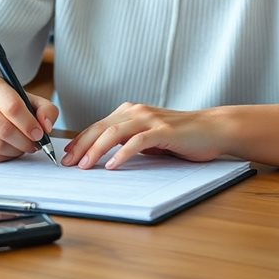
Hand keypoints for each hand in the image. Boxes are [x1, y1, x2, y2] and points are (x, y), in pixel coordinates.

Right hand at [0, 77, 58, 162]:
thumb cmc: (8, 105)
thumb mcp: (29, 100)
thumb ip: (46, 109)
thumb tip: (47, 127)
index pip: (13, 107)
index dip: (29, 124)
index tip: (40, 134)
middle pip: (4, 129)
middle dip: (25, 141)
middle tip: (35, 145)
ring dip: (16, 150)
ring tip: (23, 146)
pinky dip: (5, 157)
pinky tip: (11, 150)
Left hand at [61, 102, 223, 169]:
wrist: (212, 129)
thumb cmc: (181, 137)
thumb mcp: (149, 138)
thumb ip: (129, 141)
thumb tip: (104, 156)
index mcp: (131, 112)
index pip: (98, 126)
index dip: (80, 141)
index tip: (67, 157)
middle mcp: (138, 111)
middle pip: (101, 128)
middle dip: (81, 146)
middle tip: (67, 163)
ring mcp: (150, 119)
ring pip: (115, 133)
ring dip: (96, 149)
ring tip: (84, 166)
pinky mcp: (164, 131)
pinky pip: (138, 141)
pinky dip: (122, 153)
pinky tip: (112, 165)